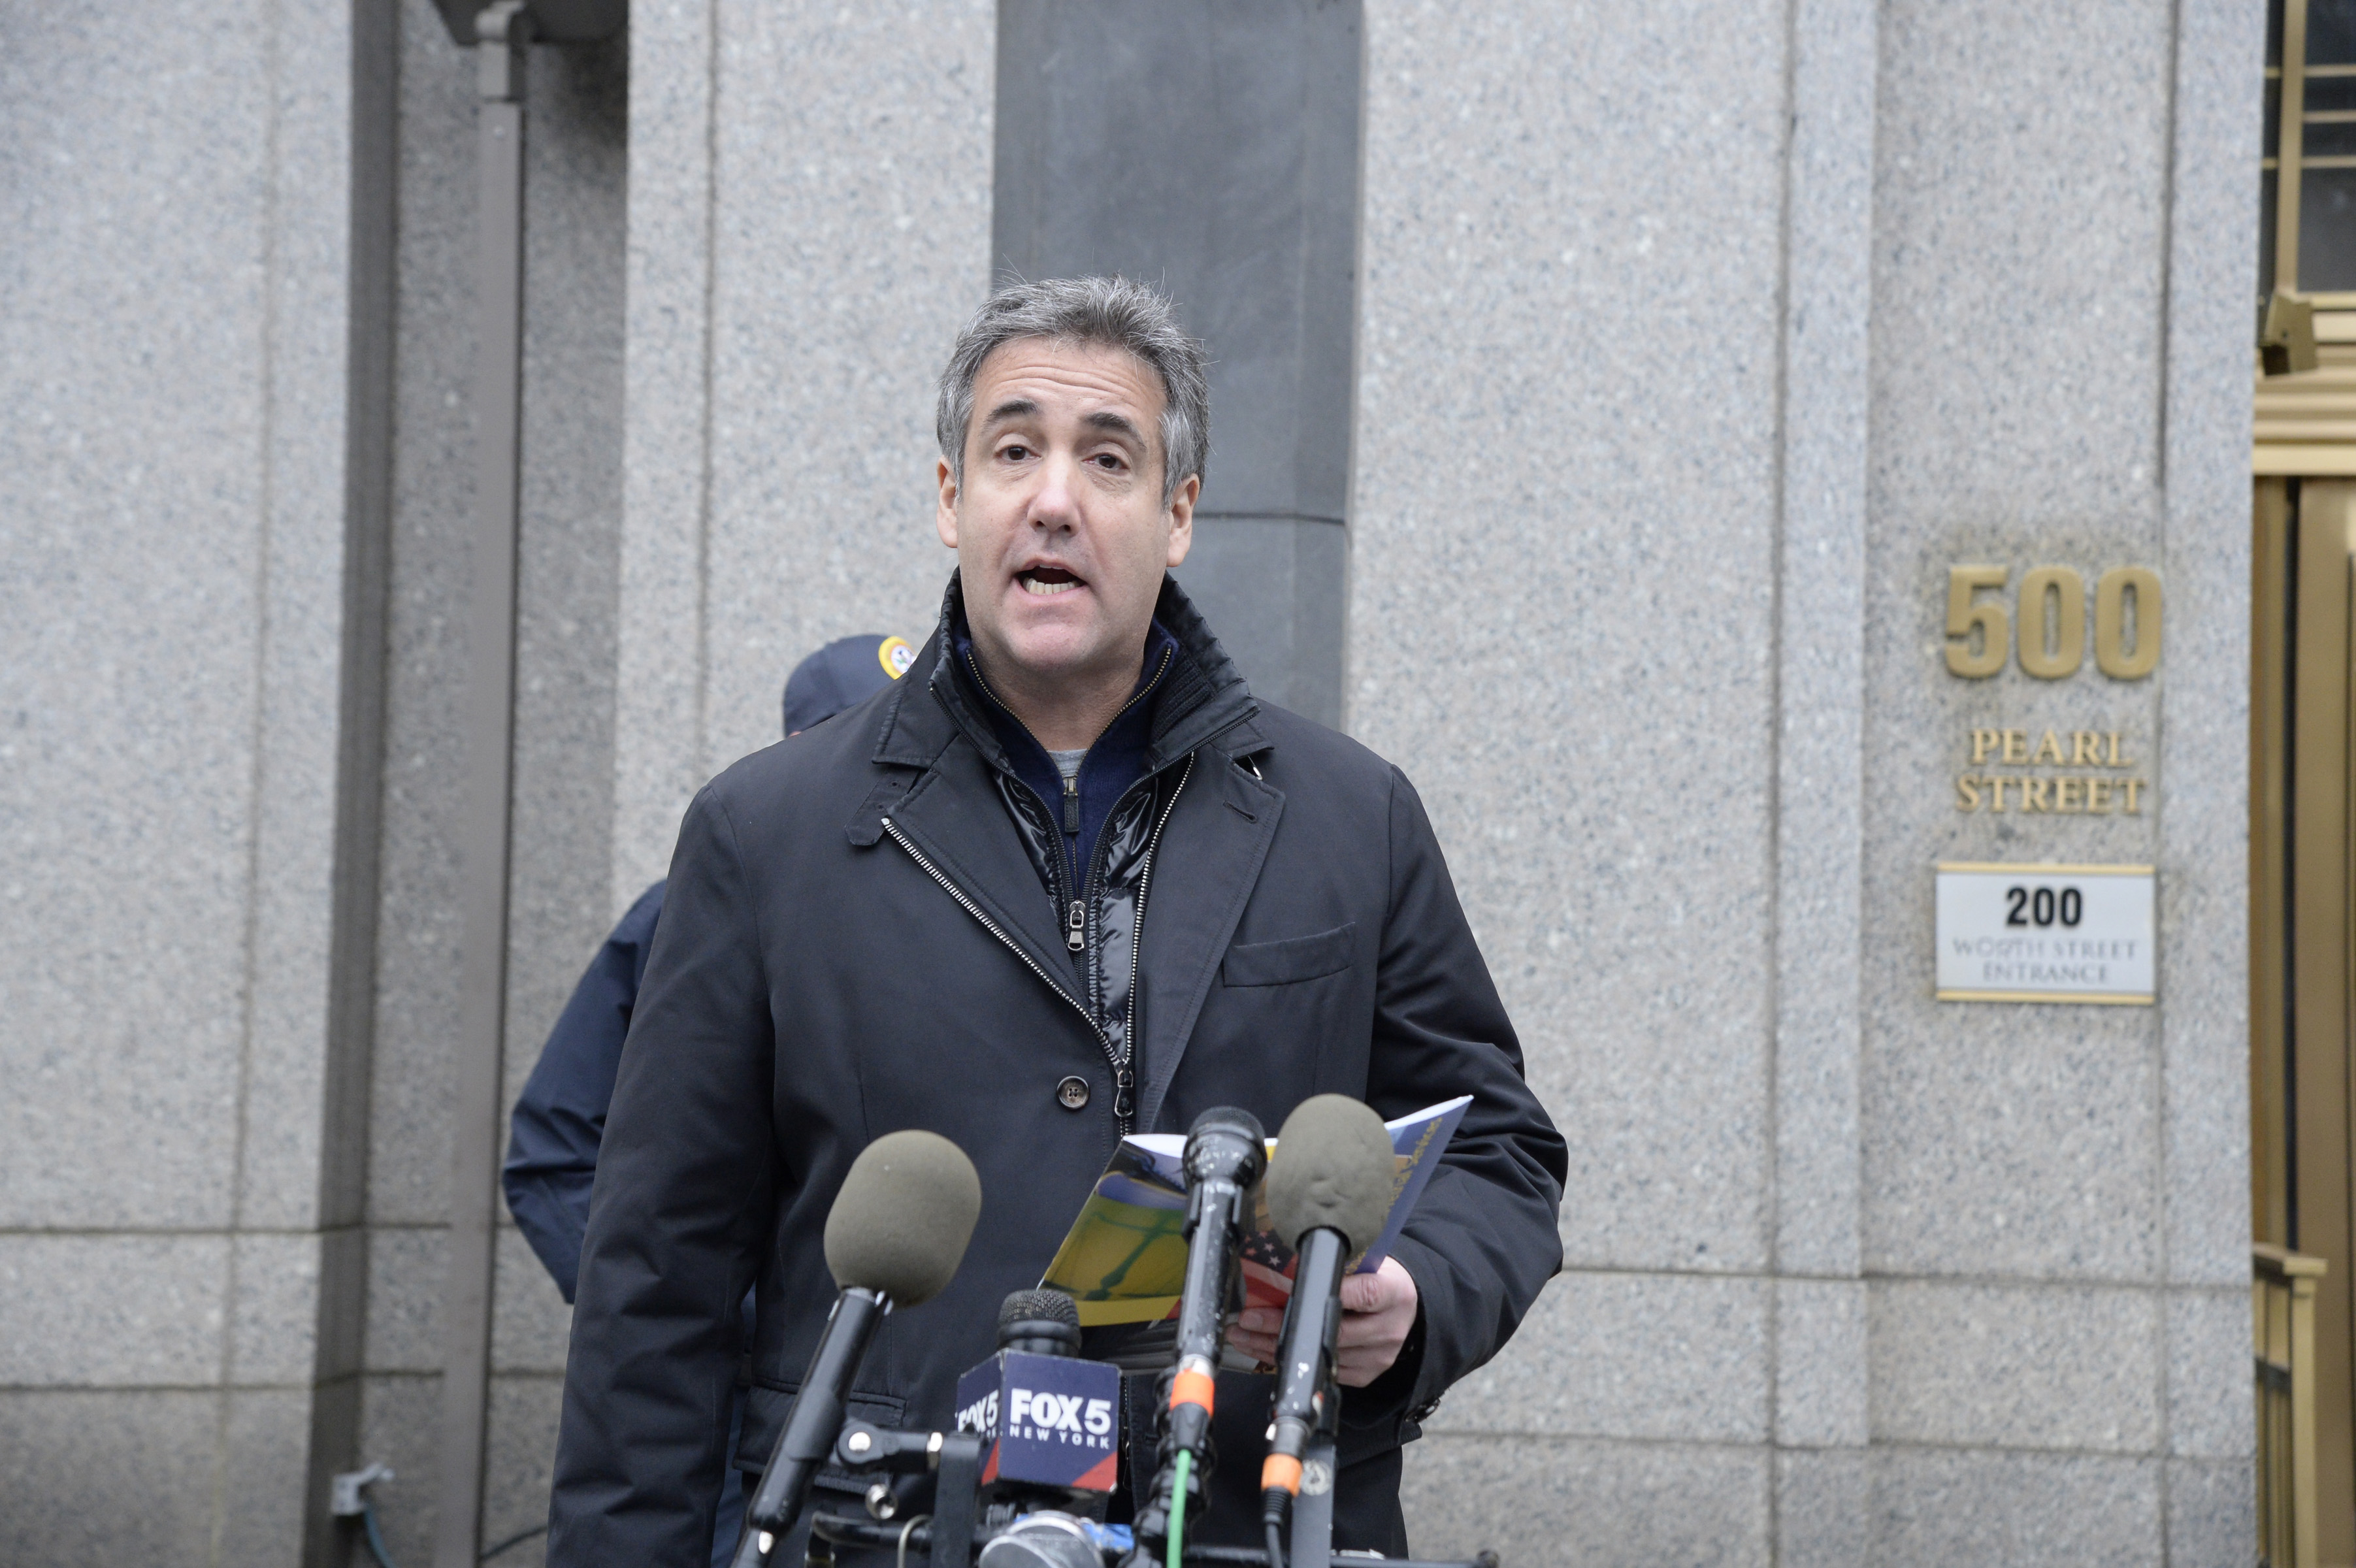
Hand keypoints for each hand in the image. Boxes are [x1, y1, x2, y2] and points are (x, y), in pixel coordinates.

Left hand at [1223, 1255, 1419, 1387]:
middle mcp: (1389, 1329)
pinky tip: (1264, 1349)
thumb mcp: (1368, 1262)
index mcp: (1393, 1293)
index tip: (1289, 1292)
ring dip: (1277, 1347)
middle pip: (1333, 1330)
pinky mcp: (1365, 1375)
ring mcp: (1378, 1357)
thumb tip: (1288, 1263)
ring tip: (1243, 1335)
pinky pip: (1322, 1371)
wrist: (1404, 1307)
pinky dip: (1291, 1360)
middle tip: (1247, 1319)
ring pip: (1321, 1355)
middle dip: (1283, 1325)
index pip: (1364, 1293)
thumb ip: (1339, 1265)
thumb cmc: (1378, 1278)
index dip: (1329, 1293)